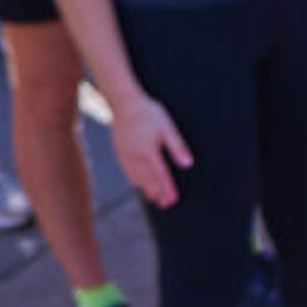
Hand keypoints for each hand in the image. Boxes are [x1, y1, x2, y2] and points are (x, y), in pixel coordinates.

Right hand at [110, 91, 191, 208]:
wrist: (123, 102)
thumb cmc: (149, 112)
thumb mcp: (167, 127)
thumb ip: (177, 147)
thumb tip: (187, 164)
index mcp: (148, 151)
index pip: (161, 175)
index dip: (167, 189)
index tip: (172, 200)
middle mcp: (135, 156)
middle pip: (148, 179)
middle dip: (157, 192)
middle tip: (165, 204)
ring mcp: (125, 154)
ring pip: (136, 177)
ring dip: (145, 188)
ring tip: (152, 198)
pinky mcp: (118, 150)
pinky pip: (126, 170)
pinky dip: (134, 179)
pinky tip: (137, 182)